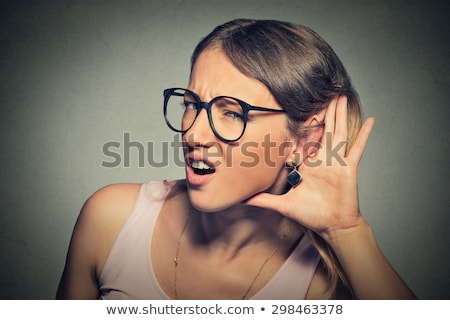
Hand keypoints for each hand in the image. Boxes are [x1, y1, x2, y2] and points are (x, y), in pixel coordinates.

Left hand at [246, 96, 374, 243]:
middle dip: (322, 110)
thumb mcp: (283, 204)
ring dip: (340, 114)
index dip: (302, 123)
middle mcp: (323, 159)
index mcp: (308, 164)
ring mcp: (337, 162)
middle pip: (323, 129)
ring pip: (338, 132)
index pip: (304, 139)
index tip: (297, 106)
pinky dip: (365, 135)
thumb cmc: (311, 215)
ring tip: (341, 95)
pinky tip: (371, 120)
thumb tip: (242, 200)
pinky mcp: (349, 168)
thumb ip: (263, 200)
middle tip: (321, 90)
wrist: (332, 226)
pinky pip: (358, 148)